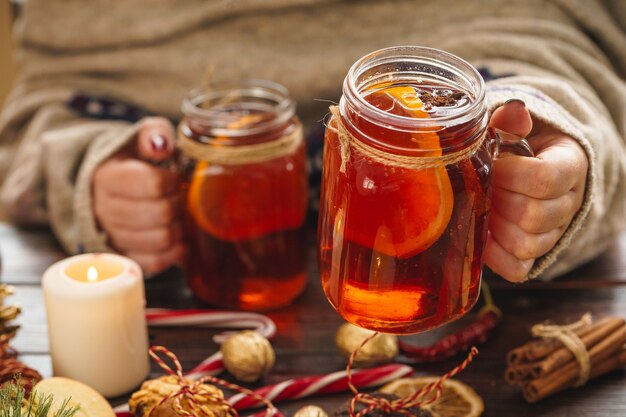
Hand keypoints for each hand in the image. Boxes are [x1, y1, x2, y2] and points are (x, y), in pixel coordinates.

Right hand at [93, 117, 184, 274]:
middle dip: (178, 205)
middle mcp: (103, 208)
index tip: (175, 178)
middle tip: (179, 198)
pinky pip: (155, 262)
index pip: (152, 184)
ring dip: (179, 228)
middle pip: (160, 214)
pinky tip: (177, 239)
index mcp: (107, 177)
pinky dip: (174, 252)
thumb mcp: (141, 138)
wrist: (109, 189)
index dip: (173, 181)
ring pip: (161, 240)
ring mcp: (111, 236)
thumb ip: (154, 134)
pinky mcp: (123, 258)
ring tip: (178, 217)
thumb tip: (162, 145)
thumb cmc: (133, 163)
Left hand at [483, 100, 587, 281]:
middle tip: (480, 188)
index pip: (547, 178)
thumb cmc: (520, 146)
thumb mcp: (519, 128)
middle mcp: (568, 203)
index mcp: (569, 166)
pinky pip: (519, 270)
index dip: (512, 174)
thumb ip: (511, 121)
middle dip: (499, 202)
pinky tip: (480, 238)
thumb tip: (513, 110)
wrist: (531, 167)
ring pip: (529, 244)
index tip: (491, 164)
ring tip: (480, 209)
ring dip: (496, 228)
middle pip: (536, 216)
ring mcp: (553, 232)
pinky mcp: (533, 253)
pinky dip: (496, 258)